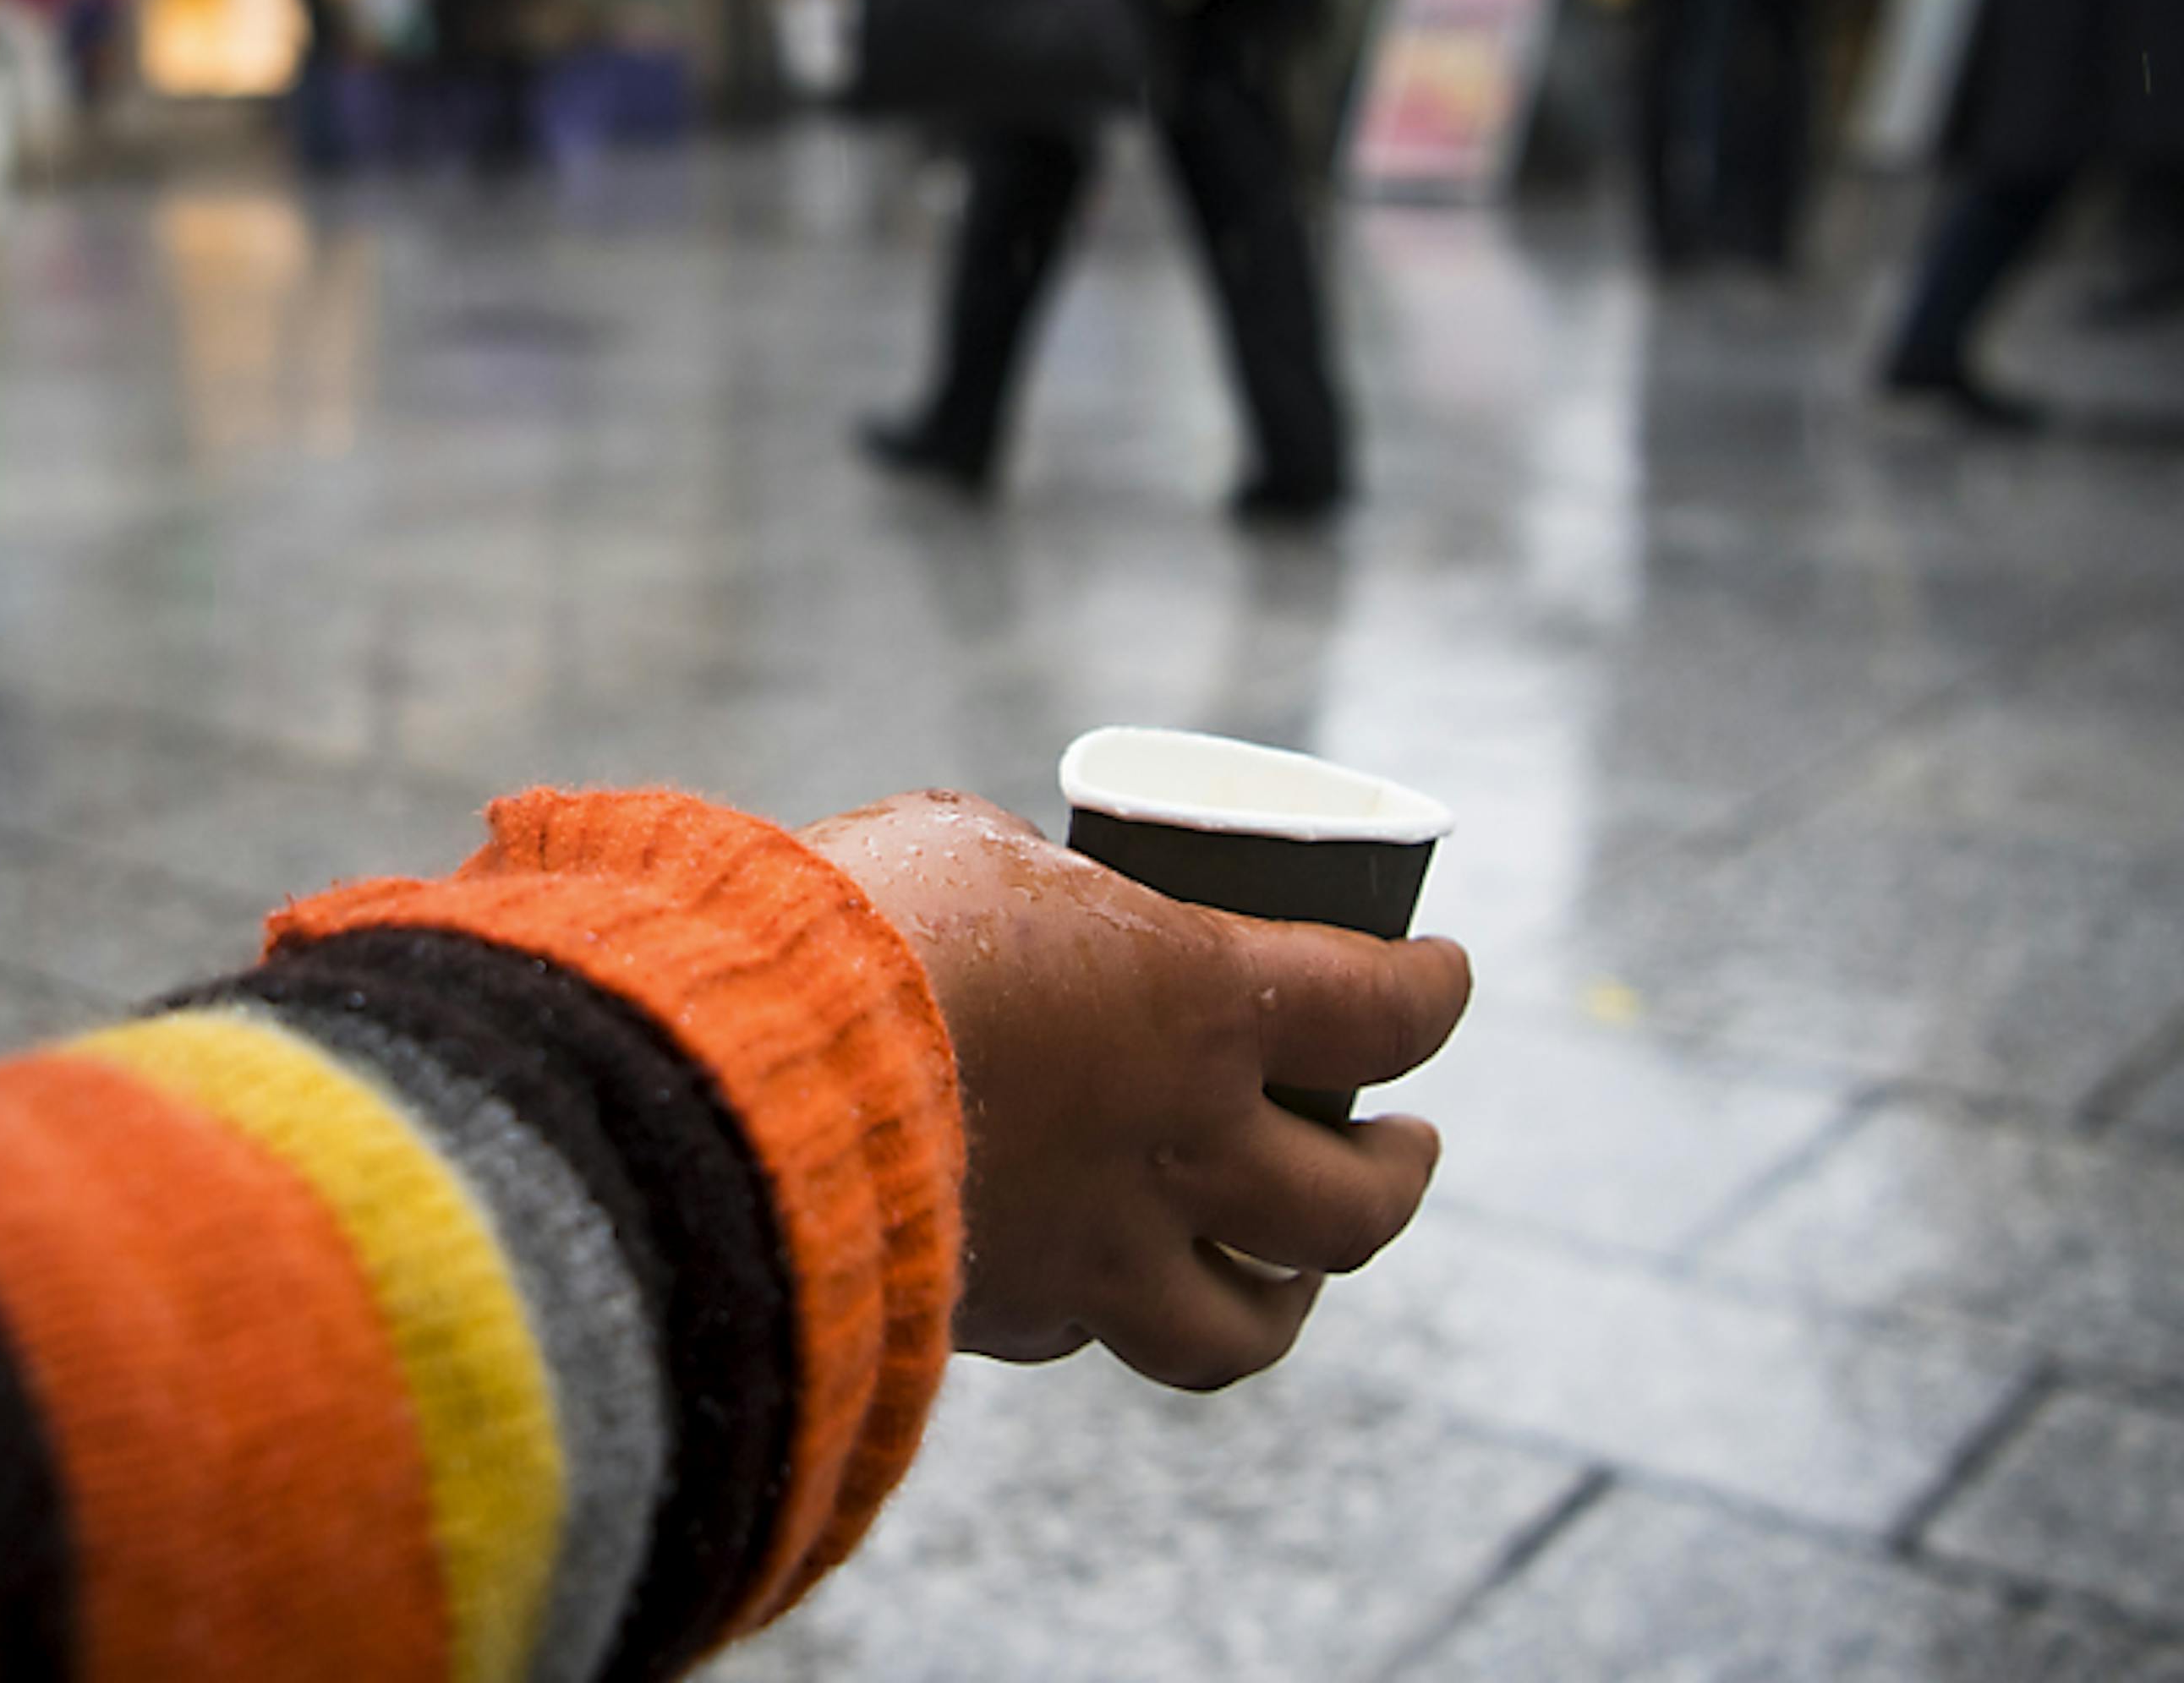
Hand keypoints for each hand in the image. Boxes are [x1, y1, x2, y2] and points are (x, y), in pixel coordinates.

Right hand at [802, 790, 1469, 1389]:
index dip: (1435, 994)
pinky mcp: (1012, 1316)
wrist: (737, 1075)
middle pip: (1354, 1204)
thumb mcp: (965, 849)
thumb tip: (1029, 901)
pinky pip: (1099, 1334)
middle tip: (1404, 1141)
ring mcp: (1102, 1252)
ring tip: (1302, 1265)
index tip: (1446, 977)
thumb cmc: (853, 923)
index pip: (1382, 1011)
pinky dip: (1121, 1306)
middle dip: (1398, 1172)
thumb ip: (1030, 887)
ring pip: (1248, 1323)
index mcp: (1197, 1003)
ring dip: (1295, 1289)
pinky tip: (1111, 1275)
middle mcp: (1179, 1145)